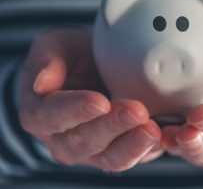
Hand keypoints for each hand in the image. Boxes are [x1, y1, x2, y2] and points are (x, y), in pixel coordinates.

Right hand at [19, 29, 162, 171]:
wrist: (90, 67)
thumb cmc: (70, 57)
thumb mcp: (53, 46)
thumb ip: (46, 60)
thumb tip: (42, 84)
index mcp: (39, 113)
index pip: (52, 116)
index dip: (76, 110)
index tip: (100, 101)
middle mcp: (62, 139)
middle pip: (85, 140)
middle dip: (113, 126)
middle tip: (137, 111)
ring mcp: (90, 150)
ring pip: (110, 156)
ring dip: (133, 144)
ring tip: (153, 129)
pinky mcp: (116, 150)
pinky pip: (132, 157)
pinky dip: (147, 150)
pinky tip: (163, 137)